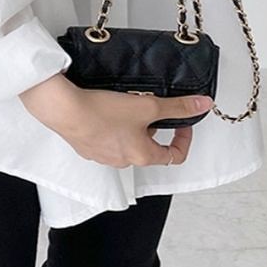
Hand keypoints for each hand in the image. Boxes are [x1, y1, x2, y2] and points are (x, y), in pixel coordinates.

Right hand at [18, 73, 212, 167]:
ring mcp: (102, 156)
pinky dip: (111, 126)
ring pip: (126, 143)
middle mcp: (123, 161)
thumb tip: (202, 105)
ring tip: (126, 105)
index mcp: (142, 156)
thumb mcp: (148, 105)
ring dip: (132, 127)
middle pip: (149, 149)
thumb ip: (177, 107)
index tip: (182, 122)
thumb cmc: (102, 112)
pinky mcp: (86, 146)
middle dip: (154, 128)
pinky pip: (105, 139)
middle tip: (150, 106)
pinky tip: (104, 109)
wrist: (65, 110)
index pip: (174, 157)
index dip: (184, 139)